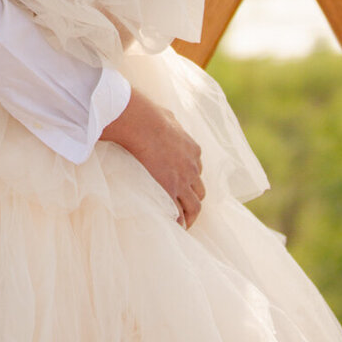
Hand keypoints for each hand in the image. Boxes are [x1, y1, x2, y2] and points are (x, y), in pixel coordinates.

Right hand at [100, 89, 204, 228]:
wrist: (142, 123)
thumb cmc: (149, 115)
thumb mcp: (167, 116)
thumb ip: (170, 123)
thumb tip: (166, 118)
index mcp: (193, 150)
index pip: (197, 170)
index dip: (190, 179)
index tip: (183, 185)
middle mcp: (191, 167)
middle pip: (199, 190)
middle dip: (193, 200)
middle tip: (186, 209)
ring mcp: (182, 180)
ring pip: (194, 206)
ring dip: (190, 216)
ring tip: (183, 225)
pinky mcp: (169, 189)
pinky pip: (177, 211)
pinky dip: (177, 220)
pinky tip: (173, 226)